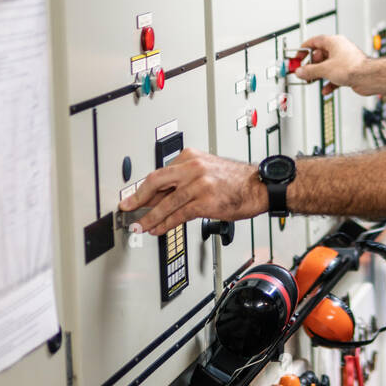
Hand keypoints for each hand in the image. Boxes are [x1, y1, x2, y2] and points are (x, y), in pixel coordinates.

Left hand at [118, 148, 264, 235]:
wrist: (259, 187)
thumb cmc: (235, 181)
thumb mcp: (206, 172)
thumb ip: (183, 181)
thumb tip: (158, 197)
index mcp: (191, 156)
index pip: (160, 173)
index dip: (143, 188)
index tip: (133, 197)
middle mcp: (193, 167)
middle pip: (156, 181)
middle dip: (137, 197)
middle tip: (126, 208)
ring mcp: (199, 184)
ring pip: (166, 202)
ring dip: (149, 217)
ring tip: (140, 226)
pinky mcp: (205, 201)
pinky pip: (179, 215)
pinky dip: (165, 224)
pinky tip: (158, 229)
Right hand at [295, 34, 368, 92]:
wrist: (368, 77)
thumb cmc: (353, 67)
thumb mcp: (325, 69)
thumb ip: (310, 71)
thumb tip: (300, 71)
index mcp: (334, 42)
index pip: (315, 41)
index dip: (304, 48)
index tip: (298, 56)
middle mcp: (339, 49)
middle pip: (320, 55)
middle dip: (311, 65)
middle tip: (304, 71)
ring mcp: (344, 60)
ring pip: (327, 66)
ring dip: (319, 74)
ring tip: (312, 81)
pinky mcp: (349, 71)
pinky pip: (335, 75)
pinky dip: (329, 82)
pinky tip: (326, 89)